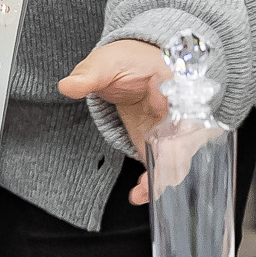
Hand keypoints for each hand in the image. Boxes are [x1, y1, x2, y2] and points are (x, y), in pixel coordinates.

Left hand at [59, 38, 168, 200]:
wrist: (134, 70)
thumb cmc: (127, 62)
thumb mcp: (107, 62)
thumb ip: (90, 74)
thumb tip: (68, 86)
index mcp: (171, 81)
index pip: (182, 98)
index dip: (178, 112)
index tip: (164, 117)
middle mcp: (179, 109)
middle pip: (187, 134)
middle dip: (175, 155)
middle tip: (159, 169)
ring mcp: (171, 131)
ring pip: (180, 156)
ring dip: (165, 175)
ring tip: (144, 189)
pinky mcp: (160, 147)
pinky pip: (164, 169)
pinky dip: (154, 184)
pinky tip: (139, 194)